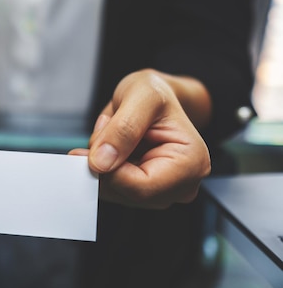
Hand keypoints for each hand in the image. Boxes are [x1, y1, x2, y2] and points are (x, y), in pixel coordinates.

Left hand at [70, 69, 211, 208]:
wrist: (154, 95)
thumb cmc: (155, 93)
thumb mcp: (140, 96)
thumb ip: (123, 128)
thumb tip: (102, 163)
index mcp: (191, 163)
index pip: (140, 188)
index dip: (109, 170)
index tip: (97, 142)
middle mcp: (182, 184)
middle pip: (126, 193)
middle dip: (105, 164)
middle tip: (107, 130)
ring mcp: (163, 191)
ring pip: (114, 192)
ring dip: (102, 164)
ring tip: (113, 134)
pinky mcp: (146, 191)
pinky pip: (111, 188)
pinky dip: (103, 168)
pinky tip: (113, 147)